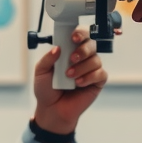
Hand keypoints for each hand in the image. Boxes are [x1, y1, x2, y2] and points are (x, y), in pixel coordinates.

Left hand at [32, 28, 108, 142]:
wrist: (51, 110)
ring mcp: (91, 69)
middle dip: (83, 50)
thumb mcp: (41, 72)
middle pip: (91, 44)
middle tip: (72, 59)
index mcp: (69, 51)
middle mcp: (82, 58)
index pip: (80, 36)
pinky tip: (79, 83)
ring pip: (96, 59)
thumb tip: (57, 48)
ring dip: (82, 67)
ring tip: (69, 76)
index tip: (73, 38)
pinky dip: (90, 77)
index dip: (80, 33)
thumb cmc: (46, 90)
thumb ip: (47, 59)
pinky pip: (100, 74)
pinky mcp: (97, 82)